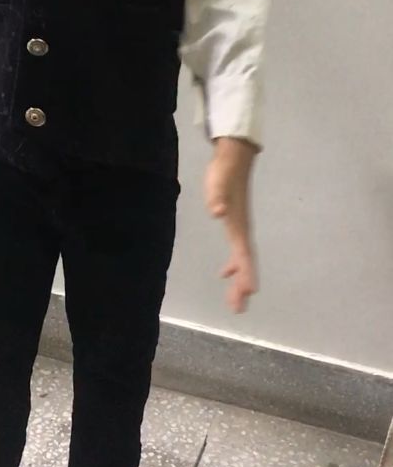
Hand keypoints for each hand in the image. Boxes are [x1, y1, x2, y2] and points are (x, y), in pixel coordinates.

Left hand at [204, 137, 257, 313]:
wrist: (233, 157)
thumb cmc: (224, 172)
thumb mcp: (217, 184)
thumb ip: (217, 199)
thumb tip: (218, 212)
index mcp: (239, 226)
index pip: (244, 255)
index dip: (246, 274)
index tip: (249, 293)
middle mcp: (242, 230)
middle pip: (245, 264)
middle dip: (242, 286)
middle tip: (237, 309)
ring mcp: (239, 227)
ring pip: (241, 261)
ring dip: (239, 280)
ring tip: (235, 301)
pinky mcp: (234, 223)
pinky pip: (235, 252)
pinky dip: (232, 266)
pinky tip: (223, 273)